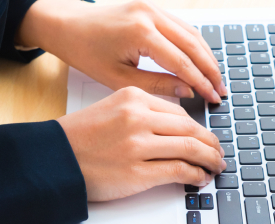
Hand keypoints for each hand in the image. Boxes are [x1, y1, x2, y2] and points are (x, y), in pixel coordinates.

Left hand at [18, 0, 225, 102]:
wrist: (66, 25)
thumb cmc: (85, 52)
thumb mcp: (117, 78)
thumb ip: (156, 85)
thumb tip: (188, 91)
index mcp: (140, 32)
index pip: (182, 61)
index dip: (201, 82)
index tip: (213, 98)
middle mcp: (149, 13)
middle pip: (193, 44)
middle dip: (210, 69)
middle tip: (221, 91)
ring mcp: (150, 6)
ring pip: (191, 32)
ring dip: (206, 55)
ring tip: (215, 79)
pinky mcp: (149, 5)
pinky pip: (180, 25)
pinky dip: (193, 43)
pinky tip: (200, 61)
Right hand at [57, 86, 226, 201]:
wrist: (56, 157)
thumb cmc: (80, 135)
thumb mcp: (112, 108)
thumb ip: (143, 112)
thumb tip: (178, 128)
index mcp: (132, 97)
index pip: (179, 111)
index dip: (198, 127)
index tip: (205, 136)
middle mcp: (137, 117)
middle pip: (190, 129)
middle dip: (211, 143)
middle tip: (218, 152)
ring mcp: (138, 145)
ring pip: (191, 149)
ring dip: (209, 160)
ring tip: (215, 166)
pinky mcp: (138, 172)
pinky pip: (179, 171)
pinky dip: (196, 176)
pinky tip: (199, 177)